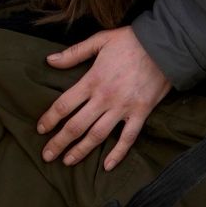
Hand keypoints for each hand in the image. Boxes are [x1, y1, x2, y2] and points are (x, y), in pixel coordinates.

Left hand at [36, 27, 171, 169]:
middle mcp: (104, 98)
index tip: (41, 130)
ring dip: (81, 151)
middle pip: (76, 125)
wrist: (165, 46)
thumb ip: (74, 53)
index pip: (64, 105)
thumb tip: (50, 61)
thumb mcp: (100, 41)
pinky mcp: (140, 113)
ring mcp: (123, 108)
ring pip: (97, 135)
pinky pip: (128, 138)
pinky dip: (118, 153)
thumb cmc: (131, 41)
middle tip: (47, 156)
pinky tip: (107, 166)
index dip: (50, 119)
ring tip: (67, 162)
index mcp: (92, 81)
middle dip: (59, 142)